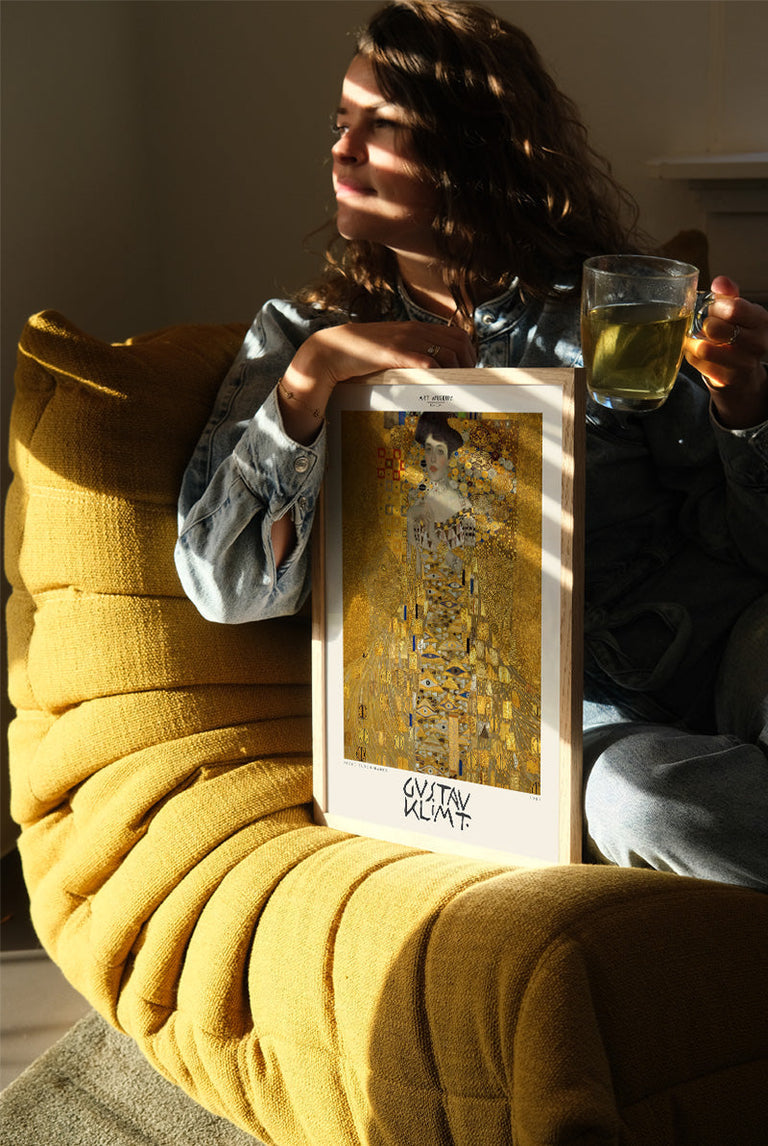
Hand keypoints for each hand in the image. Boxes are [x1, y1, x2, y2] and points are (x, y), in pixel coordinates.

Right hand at [279, 321, 475, 442]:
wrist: (332, 350)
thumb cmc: (361, 353)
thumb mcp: (391, 347)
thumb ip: (411, 351)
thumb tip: (430, 367)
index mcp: (416, 327)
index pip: (458, 334)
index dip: (469, 352)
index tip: (468, 370)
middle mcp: (415, 330)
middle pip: (459, 342)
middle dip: (469, 363)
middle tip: (467, 381)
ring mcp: (405, 341)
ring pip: (447, 352)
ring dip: (456, 372)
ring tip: (456, 387)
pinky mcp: (394, 354)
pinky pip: (426, 362)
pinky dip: (438, 374)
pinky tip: (439, 384)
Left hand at [684, 275, 767, 428]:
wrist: (742, 375)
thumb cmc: (738, 336)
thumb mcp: (738, 312)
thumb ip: (729, 295)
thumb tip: (720, 282)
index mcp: (761, 320)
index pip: (734, 308)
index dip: (716, 306)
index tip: (712, 309)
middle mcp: (758, 343)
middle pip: (714, 328)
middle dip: (703, 324)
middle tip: (705, 326)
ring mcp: (743, 364)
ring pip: (703, 348)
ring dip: (694, 341)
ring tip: (700, 339)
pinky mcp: (726, 379)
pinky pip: (696, 362)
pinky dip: (692, 354)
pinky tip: (699, 353)